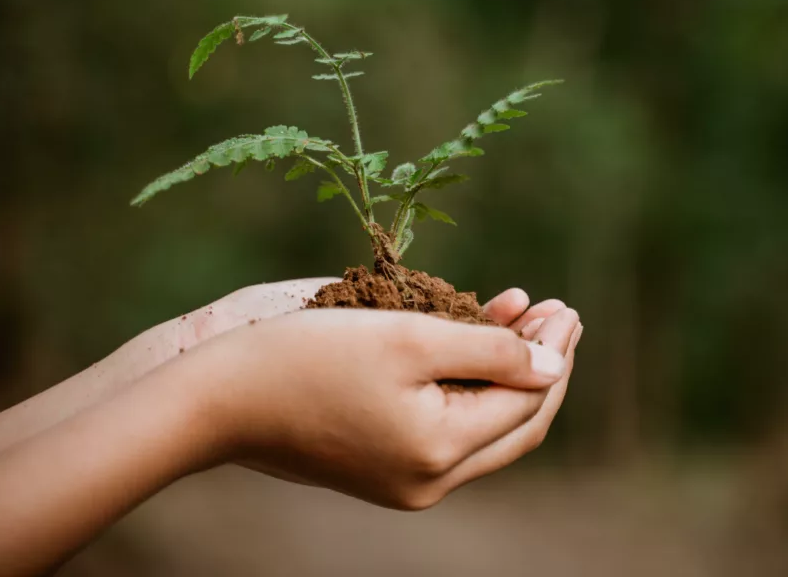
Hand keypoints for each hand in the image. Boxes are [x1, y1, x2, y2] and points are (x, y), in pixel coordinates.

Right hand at [192, 304, 581, 509]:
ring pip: (481, 420)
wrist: (219, 395)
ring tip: (530, 313)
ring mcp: (403, 474)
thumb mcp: (411, 338)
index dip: (554, 355)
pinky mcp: (380, 457)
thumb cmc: (310, 357)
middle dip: (542, 365)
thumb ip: (492, 350)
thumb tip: (552, 364)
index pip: (525, 404)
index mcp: (439, 454)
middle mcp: (428, 478)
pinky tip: (478, 330)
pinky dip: (466, 377)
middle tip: (562, 314)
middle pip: (512, 421)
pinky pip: (444, 418)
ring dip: (507, 367)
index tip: (568, 309)